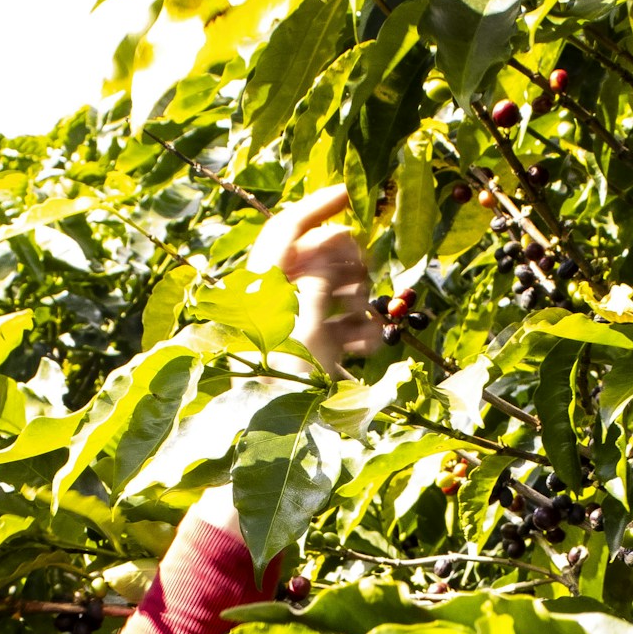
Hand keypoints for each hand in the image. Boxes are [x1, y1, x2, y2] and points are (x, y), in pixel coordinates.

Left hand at [254, 184, 384, 377]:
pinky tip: (367, 347)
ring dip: (360, 302)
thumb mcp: (306, 323)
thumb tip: (339, 247)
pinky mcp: (313, 350)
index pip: (289, 226)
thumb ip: (323, 278)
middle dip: (349, 265)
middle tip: (360, 287)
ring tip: (361, 328)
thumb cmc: (283, 382)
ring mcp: (298, 323)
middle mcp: (279, 297)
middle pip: (322, 255)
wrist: (273, 441)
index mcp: (264, 283)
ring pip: (340, 288)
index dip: (319, 205)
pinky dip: (361, 329)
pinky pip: (345, 323)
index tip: (353, 192)